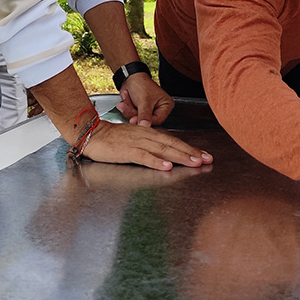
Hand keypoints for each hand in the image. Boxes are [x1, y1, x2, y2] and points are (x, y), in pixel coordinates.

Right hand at [83, 121, 212, 170]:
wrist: (92, 133)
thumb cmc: (113, 138)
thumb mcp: (136, 138)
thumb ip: (150, 145)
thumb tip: (166, 155)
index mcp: (149, 133)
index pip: (173, 141)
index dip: (190, 148)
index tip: (204, 155)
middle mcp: (147, 136)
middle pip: (172, 144)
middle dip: (191, 152)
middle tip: (207, 159)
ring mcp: (137, 143)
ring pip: (162, 150)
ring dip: (179, 156)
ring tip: (194, 162)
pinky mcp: (127, 151)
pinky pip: (144, 156)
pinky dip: (156, 161)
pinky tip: (166, 166)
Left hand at [116, 74, 173, 126]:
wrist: (129, 78)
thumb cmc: (141, 84)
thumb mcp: (144, 100)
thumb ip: (145, 115)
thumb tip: (145, 126)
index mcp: (165, 105)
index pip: (158, 120)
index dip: (146, 121)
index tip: (136, 120)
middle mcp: (158, 109)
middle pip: (147, 121)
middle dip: (135, 114)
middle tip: (128, 108)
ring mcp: (148, 110)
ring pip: (138, 119)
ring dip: (129, 110)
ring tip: (127, 99)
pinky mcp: (139, 111)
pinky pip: (132, 116)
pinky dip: (127, 108)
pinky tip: (127, 99)